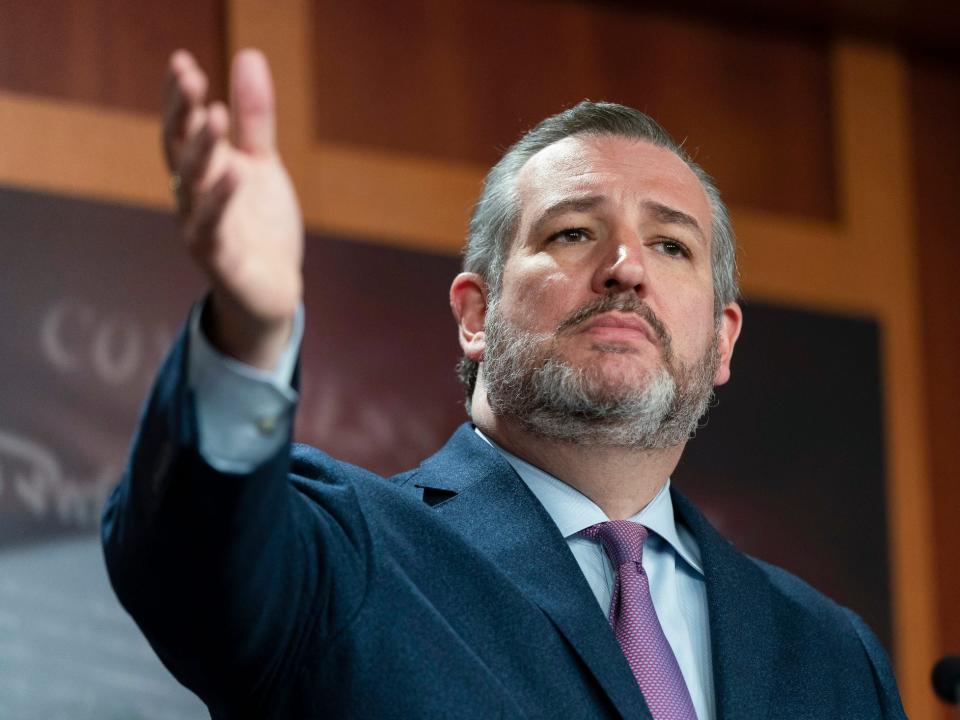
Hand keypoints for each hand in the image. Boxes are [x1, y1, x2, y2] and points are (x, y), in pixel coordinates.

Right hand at [164, 49, 302, 368]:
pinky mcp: (218, 259)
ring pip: (193, 186)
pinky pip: (214, 227)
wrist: (273, 289)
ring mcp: (200, 228)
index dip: (177, 98)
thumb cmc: (259, 225)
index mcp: (200, 173)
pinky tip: (235, 171)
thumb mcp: (260, 164)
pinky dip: (221, 200)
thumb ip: (253, 118)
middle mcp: (192, 198)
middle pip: (180, 152)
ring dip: (201, 150)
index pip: (180, 129)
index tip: (182, 62)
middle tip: (190, 77)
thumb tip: (249, 55)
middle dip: (181, 114)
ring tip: (214, 113)